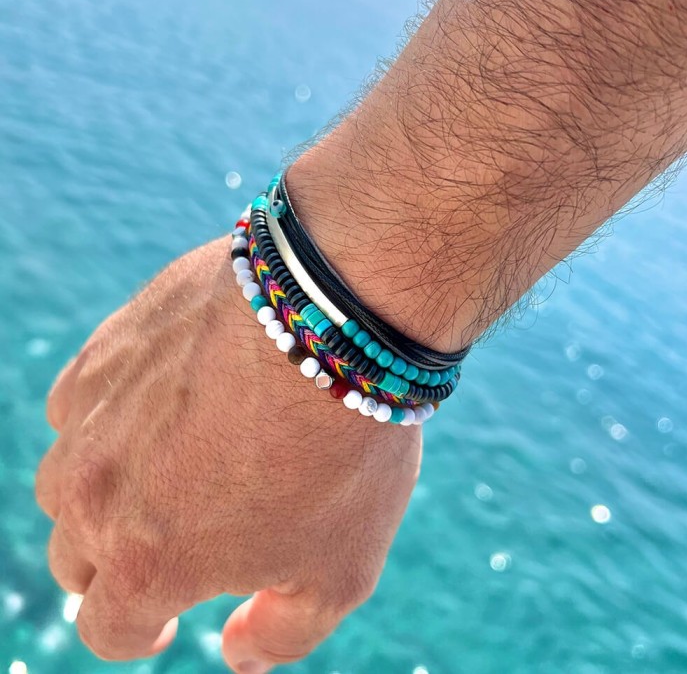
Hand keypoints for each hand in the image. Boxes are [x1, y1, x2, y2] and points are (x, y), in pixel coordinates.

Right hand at [35, 237, 420, 672]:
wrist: (333, 322)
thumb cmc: (345, 448)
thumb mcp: (342, 570)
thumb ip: (281, 633)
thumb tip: (236, 654)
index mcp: (148, 562)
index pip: (108, 627)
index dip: (137, 632)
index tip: (163, 620)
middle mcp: (98, 493)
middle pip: (75, 556)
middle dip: (117, 564)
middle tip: (166, 542)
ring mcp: (95, 415)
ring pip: (65, 480)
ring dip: (101, 492)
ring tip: (157, 474)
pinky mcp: (108, 352)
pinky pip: (79, 405)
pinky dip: (104, 421)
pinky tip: (155, 408)